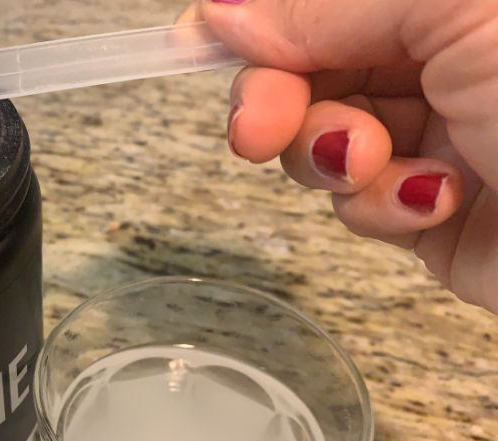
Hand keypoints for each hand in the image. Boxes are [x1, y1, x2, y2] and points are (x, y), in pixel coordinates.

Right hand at [180, 0, 497, 312]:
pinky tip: (429, 201)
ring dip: (331, 159)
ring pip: (320, 146)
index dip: (253, 24)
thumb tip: (223, 11)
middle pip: (305, 75)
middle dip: (275, 103)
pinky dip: (377, 208)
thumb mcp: (453, 5)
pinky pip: (358, 207)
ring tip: (372, 165)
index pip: (314, 8)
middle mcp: (434, 62)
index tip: (192, 44)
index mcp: (439, 4)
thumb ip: (327, 4)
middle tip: (256, 133)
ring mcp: (431, 139)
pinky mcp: (425, 214)